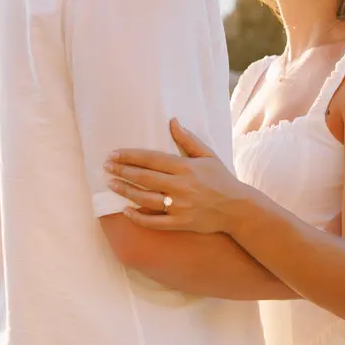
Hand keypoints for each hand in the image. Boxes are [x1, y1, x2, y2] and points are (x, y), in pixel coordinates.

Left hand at [106, 121, 246, 232]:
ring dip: (125, 191)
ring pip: (145, 198)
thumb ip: (188, 139)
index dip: (130, 156)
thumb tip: (173, 121)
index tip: (114, 154)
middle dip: (122, 171)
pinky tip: (125, 210)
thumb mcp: (208, 155)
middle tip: (106, 167)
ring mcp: (180, 206)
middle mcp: (181, 186)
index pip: (151, 159)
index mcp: (185, 167)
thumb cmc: (221, 179)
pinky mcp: (181, 222)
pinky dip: (138, 217)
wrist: (238, 208)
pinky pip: (155, 222)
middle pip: (144, 178)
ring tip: (111, 184)